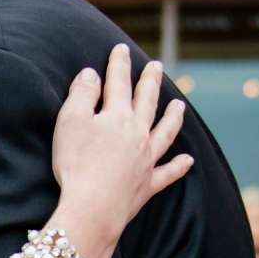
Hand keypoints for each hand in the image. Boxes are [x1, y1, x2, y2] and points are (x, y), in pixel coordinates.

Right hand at [49, 44, 193, 257]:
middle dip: (150, 82)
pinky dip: (179, 166)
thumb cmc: (77, 164)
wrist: (93, 208)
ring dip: (173, 117)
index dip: (118, 64)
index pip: (118, 83)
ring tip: (180, 105)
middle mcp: (137, 134)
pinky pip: (167, 173)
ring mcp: (146, 160)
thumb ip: (82, 94)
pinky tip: (188, 160)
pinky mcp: (146, 185)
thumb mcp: (70, 121)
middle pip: (147, 102)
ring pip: (165, 133)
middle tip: (157, 66)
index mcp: (117, 116)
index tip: (121, 49)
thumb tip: (92, 74)